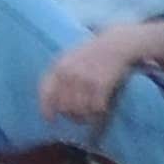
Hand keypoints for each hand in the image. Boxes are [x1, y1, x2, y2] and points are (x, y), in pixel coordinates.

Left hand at [35, 22, 163, 130]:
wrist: (117, 43)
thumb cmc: (92, 52)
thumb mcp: (69, 58)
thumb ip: (58, 75)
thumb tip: (51, 101)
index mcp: (59, 67)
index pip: (46, 93)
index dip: (46, 109)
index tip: (51, 119)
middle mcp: (69, 74)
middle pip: (63, 106)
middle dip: (70, 115)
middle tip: (78, 117)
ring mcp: (84, 79)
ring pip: (79, 110)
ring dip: (85, 116)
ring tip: (90, 115)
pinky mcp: (100, 84)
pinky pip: (95, 107)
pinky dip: (98, 112)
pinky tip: (101, 109)